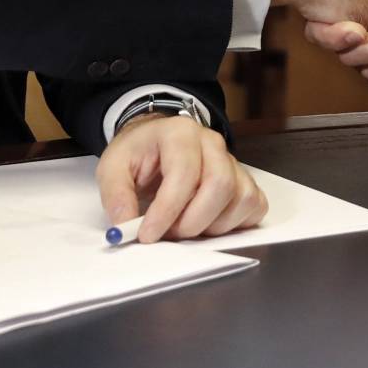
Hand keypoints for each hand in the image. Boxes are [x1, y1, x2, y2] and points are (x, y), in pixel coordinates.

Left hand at [96, 114, 267, 242]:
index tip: (148, 235)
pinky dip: (234, 224)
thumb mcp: (113, 167)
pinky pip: (254, 205)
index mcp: (180, 133)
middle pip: (220, 185)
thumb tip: (126, 227)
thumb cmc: (138, 154)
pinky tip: (208, 224)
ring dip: (211, 226)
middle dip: (192, 221)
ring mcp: (233, 161)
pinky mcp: (245, 180)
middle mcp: (213, 143)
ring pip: (240, 198)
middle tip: (169, 233)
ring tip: (184, 227)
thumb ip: (116, 195)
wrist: (156, 142)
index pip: (184, 173)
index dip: (167, 210)